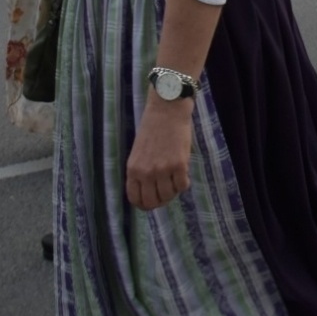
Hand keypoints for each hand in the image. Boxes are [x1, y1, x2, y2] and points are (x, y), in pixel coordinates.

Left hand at [126, 94, 192, 210]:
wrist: (167, 110)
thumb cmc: (152, 128)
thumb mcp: (138, 153)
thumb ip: (141, 172)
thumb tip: (148, 191)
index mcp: (133, 169)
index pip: (135, 199)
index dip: (144, 205)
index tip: (152, 202)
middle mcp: (146, 172)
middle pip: (152, 202)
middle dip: (160, 202)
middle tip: (166, 194)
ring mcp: (163, 169)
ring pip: (169, 195)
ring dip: (173, 191)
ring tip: (175, 180)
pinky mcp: (179, 165)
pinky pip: (182, 186)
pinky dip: (184, 183)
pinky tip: (183, 174)